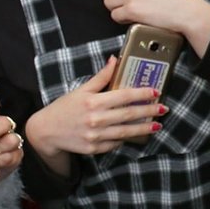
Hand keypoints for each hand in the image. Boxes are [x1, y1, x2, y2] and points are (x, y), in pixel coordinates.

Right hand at [25, 57, 161, 157]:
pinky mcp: (94, 148)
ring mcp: (95, 136)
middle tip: (164, 109)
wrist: (45, 131)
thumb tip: (115, 59)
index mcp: (93, 102)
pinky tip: (135, 135)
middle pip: (128, 115)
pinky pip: (115, 143)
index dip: (142, 94)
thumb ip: (101, 77)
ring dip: (143, 129)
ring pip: (125, 132)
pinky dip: (125, 139)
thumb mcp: (81, 90)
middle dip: (149, 112)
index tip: (156, 92)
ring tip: (157, 125)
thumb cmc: (64, 108)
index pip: (124, 96)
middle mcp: (95, 119)